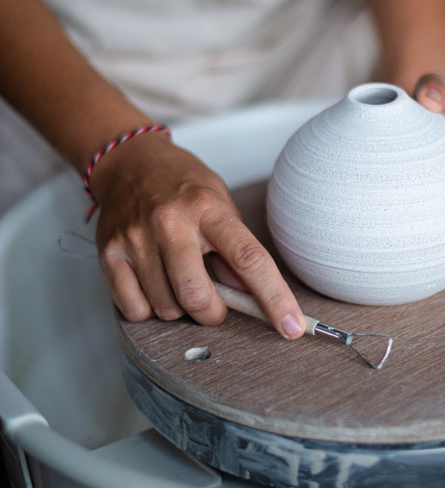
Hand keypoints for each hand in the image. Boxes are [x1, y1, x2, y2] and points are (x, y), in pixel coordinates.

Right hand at [90, 132, 305, 335]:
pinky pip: (134, 309)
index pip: (249, 260)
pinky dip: (149, 309)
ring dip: (179, 308)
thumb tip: (254, 297)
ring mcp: (136, 239)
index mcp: (208, 209)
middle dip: (213, 313)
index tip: (291, 326)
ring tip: (178, 279)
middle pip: (198, 297)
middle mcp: (170, 223)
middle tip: (213, 301)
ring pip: (166, 308)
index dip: (274, 298)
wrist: (129, 161)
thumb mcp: (220, 204)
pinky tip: (154, 284)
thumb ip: (236, 250)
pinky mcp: (109, 254)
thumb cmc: (181, 184)